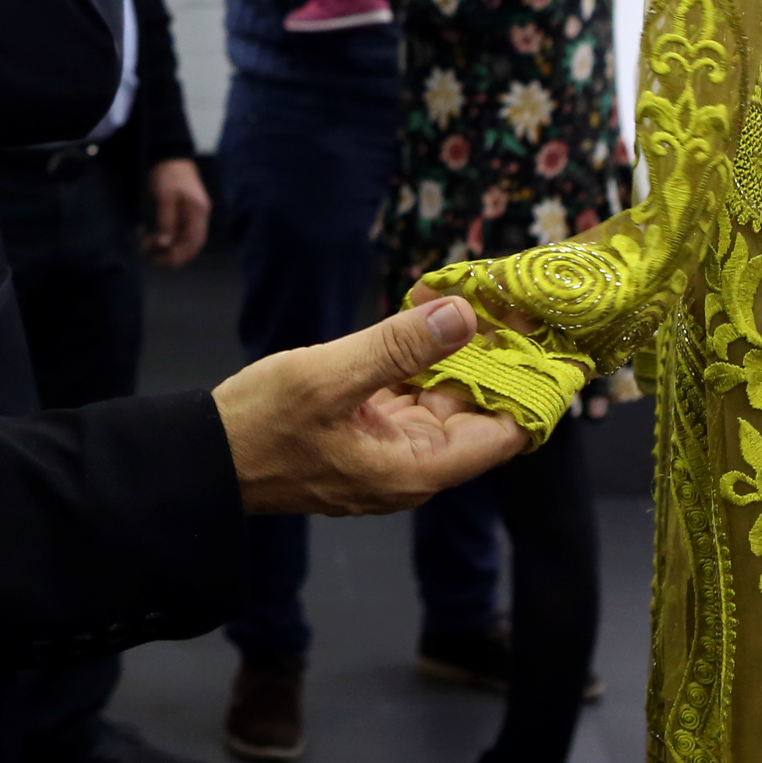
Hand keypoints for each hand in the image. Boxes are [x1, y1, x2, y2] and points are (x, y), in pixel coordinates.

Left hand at [141, 158, 209, 267]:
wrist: (170, 156)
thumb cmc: (168, 175)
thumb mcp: (165, 197)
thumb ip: (166, 222)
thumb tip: (164, 245)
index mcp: (198, 213)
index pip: (194, 242)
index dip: (178, 255)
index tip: (159, 260)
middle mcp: (199, 217)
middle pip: (190, 245)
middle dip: (171, 255)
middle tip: (150, 259)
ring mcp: (193, 216)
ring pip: (183, 240)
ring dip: (167, 249)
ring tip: (147, 250)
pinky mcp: (184, 214)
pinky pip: (177, 233)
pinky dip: (166, 239)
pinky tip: (151, 239)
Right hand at [213, 298, 525, 515]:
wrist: (206, 458)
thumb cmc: (261, 428)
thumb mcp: (328, 378)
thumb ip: (396, 347)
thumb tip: (462, 315)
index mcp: (416, 468)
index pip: (506, 433)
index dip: (535, 387)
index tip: (556, 339)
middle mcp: (413, 465)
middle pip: (478, 410)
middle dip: (499, 356)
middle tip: (515, 297)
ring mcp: (390, 449)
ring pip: (445, 397)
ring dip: (461, 350)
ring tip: (480, 294)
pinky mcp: (367, 431)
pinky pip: (411, 393)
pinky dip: (423, 356)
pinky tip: (427, 311)